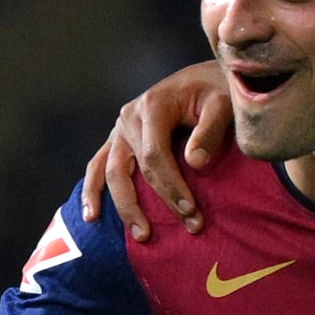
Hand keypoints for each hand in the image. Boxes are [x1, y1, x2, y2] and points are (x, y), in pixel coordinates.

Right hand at [85, 62, 238, 241]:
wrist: (204, 79)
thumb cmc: (216, 91)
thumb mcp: (222, 103)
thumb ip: (210, 130)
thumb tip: (195, 163)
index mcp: (152, 105)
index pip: (155, 156)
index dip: (171, 186)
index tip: (192, 211)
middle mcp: (128, 117)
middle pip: (131, 169)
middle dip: (153, 204)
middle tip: (182, 227)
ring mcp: (119, 129)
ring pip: (109, 172)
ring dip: (122, 206)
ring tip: (140, 235)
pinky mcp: (118, 139)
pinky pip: (97, 166)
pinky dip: (92, 191)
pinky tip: (92, 216)